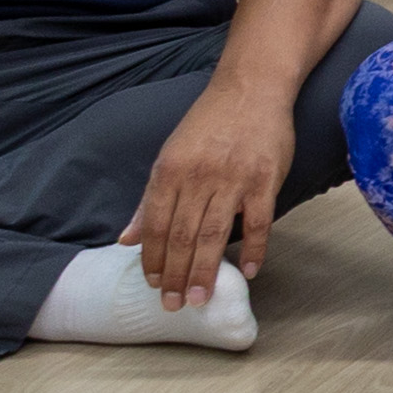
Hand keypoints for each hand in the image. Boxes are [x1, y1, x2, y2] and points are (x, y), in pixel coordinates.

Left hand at [123, 75, 298, 303]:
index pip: (157, 225)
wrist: (252, 88)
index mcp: (170, 170)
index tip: (154, 284)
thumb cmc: (209, 123)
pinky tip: (248, 271)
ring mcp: (234, 179)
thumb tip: (127, 239)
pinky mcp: (265, 179)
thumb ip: (150, 200)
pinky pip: (259, 222)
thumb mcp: (170, 155)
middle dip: (176, 274)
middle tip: (174, 304)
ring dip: (206, 270)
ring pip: (215, 234)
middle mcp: (199, 177)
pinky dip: (254, 249)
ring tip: (201, 298)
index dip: (154, 258)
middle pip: (184, 236)